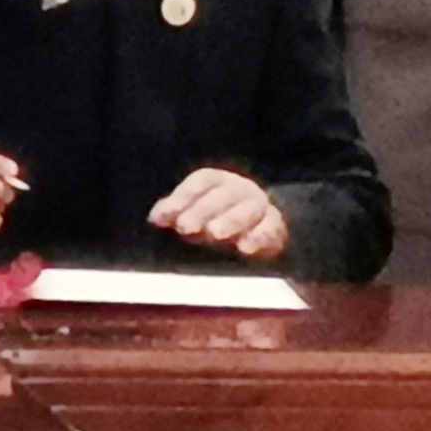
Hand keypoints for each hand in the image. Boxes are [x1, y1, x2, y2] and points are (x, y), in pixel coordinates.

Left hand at [151, 169, 289, 263]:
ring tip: (216, 233)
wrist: (266, 228)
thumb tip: (155, 217)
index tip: (162, 217)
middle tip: (186, 226)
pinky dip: (259, 237)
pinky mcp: (275, 228)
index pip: (202, 182)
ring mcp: (260, 208)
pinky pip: (270, 229)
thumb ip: (176, 213)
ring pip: (248, 209)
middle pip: (223, 195)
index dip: (182, 197)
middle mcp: (240, 191)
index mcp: (219, 183)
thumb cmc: (221, 218)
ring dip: (231, 220)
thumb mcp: (197, 213)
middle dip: (203, 210)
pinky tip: (246, 248)